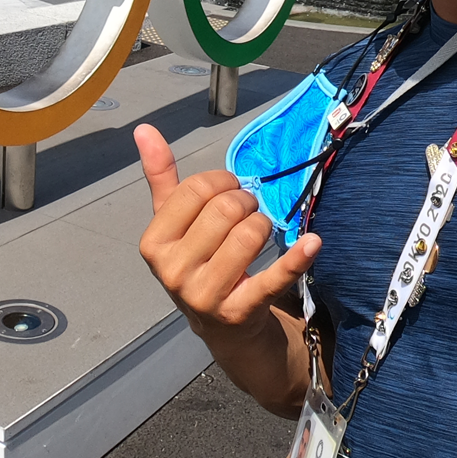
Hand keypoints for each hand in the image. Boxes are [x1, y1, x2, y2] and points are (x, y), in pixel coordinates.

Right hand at [135, 122, 319, 345]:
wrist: (221, 327)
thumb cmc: (197, 262)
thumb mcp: (173, 224)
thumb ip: (161, 177)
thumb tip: (144, 130)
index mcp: (154, 244)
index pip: (196, 190)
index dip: (223, 182)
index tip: (229, 191)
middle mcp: (173, 272)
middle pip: (225, 209)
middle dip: (246, 202)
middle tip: (248, 213)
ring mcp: (205, 295)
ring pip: (249, 234)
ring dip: (264, 224)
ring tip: (259, 233)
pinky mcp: (240, 311)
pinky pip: (273, 278)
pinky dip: (295, 259)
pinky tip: (312, 243)